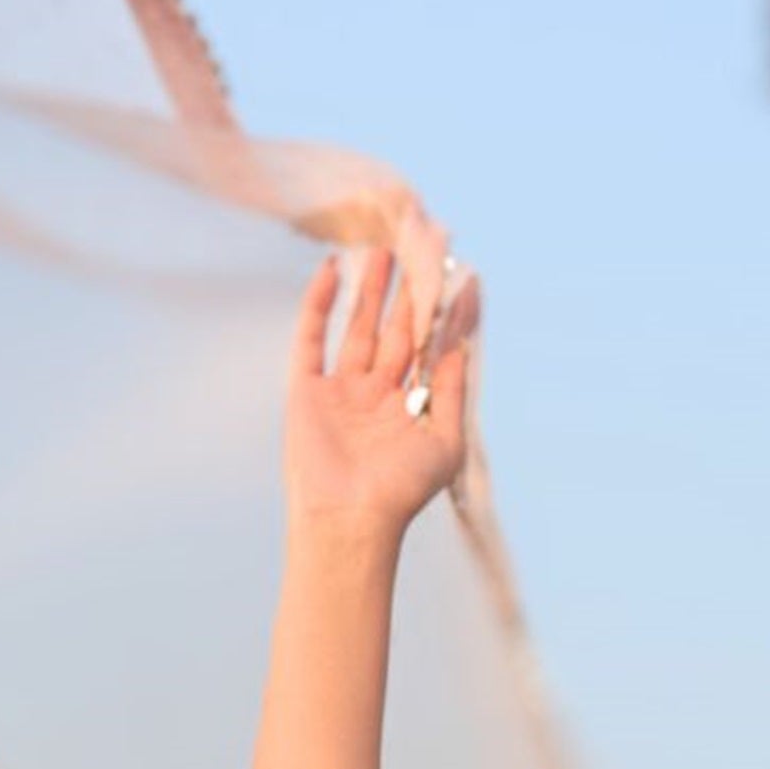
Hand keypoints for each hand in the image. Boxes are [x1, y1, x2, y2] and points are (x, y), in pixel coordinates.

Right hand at [284, 238, 475, 546]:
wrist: (349, 518)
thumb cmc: (401, 491)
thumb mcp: (444, 441)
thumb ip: (452, 389)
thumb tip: (462, 344)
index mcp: (408, 410)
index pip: (426, 351)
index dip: (438, 316)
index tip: (453, 276)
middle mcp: (375, 396)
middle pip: (393, 333)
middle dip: (403, 294)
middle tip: (413, 250)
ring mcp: (340, 391)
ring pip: (357, 328)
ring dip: (368, 291)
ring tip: (380, 251)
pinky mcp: (307, 389)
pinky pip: (312, 337)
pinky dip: (320, 303)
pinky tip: (333, 269)